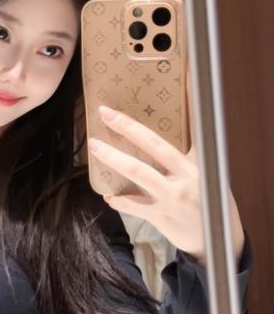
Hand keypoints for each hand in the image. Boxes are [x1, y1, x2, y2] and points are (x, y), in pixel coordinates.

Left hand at [88, 74, 244, 264]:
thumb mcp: (206, 169)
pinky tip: (109, 194)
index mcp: (199, 160)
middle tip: (106, 113)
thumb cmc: (207, 197)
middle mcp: (187, 176)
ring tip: (96, 147)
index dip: (188, 99)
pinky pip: (133, 205)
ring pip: (138, 173)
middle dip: (128, 127)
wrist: (217, 239)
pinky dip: (119, 199)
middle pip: (154, 146)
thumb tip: (169, 121)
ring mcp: (172, 197)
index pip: (194, 123)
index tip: (180, 74)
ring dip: (114, 159)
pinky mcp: (161, 216)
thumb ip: (189, 149)